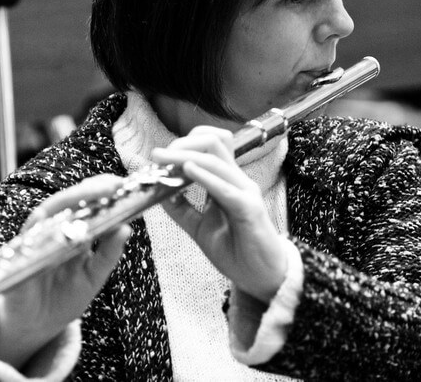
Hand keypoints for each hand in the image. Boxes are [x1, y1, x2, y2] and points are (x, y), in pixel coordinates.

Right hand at [0, 174, 130, 368]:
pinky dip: (37, 231)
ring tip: (91, 195)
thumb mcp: (94, 276)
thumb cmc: (64, 297)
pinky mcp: (15, 262)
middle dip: (87, 191)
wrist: (36, 327)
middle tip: (111, 185)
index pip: (82, 202)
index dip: (99, 190)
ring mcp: (31, 243)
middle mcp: (49, 231)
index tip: (120, 183)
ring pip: (45, 214)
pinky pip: (24, 244)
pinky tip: (50, 222)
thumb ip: (108, 253)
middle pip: (65, 202)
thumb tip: (127, 228)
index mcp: (68, 231)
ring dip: (67, 202)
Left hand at [151, 126, 286, 302]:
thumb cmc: (237, 252)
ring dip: (185, 156)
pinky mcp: (249, 209)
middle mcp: (237, 180)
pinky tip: (187, 171)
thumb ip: (181, 209)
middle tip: (157, 155)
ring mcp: (245, 192)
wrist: (263, 278)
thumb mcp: (200, 227)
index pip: (208, 145)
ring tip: (163, 160)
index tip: (157, 157)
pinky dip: (204, 177)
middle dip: (181, 144)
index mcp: (226, 181)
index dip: (181, 145)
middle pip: (212, 143)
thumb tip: (158, 190)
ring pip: (215, 159)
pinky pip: (225, 188)